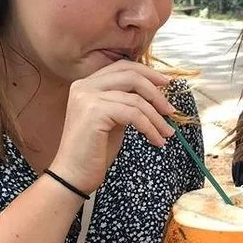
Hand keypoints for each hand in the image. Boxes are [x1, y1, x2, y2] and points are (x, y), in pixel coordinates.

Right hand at [48, 60, 175, 194]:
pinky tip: (156, 140)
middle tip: (170, 110)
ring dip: (156, 117)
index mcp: (87, 84)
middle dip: (156, 92)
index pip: (122, 66)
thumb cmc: (94, 151)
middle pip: (130, 76)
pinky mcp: (94, 112)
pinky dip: (150, 127)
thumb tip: (155, 94)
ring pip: (135, 99)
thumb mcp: (113, 118)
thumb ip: (125, 101)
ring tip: (167, 133)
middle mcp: (84, 86)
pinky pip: (133, 114)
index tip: (166, 84)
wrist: (72, 176)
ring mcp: (88, 97)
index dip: (147, 72)